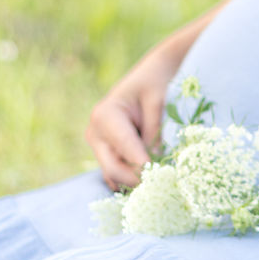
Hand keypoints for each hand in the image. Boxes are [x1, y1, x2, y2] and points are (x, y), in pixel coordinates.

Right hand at [84, 44, 182, 189]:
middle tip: (163, 185)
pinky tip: (151, 181)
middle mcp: (95, 132)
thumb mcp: (157, 103)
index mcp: (105, 116)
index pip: (124, 149)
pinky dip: (132, 178)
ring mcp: (99, 144)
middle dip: (137, 178)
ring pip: (115, 174)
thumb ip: (154, 132)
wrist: (151, 74)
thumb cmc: (155, 83)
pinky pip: (117, 172)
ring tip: (160, 185)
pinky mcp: (107, 151)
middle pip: (113, 168)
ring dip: (136, 181)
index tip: (162, 177)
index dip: (143, 165)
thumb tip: (155, 164)